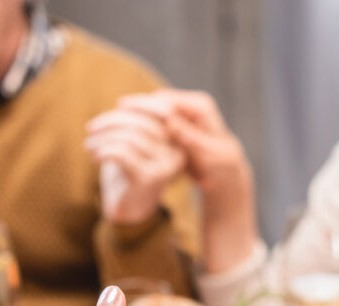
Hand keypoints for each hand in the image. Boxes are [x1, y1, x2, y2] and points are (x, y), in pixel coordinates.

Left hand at [84, 107, 185, 223]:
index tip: (119, 104)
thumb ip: (137, 125)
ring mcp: (163, 167)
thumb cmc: (129, 172)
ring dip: (103, 138)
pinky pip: (123, 154)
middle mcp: (176, 154)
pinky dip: (104, 150)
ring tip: (89, 145)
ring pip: (131, 138)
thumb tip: (124, 104)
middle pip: (144, 123)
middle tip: (91, 127)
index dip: (142, 104)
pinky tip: (95, 156)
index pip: (164, 112)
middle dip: (113, 120)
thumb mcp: (135, 145)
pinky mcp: (147, 179)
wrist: (128, 209)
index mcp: (177, 142)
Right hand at [117, 89, 251, 217]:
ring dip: (136, 113)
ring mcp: (185, 113)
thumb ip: (188, 136)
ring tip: (114, 118)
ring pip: (155, 109)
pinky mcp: (178, 122)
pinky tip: (126, 128)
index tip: (122, 106)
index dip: (144, 104)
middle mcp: (192, 105)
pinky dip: (142, 122)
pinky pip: (156, 118)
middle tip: (113, 110)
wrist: (225, 171)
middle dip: (135, 105)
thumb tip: (169, 120)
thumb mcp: (206, 153)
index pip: (167, 101)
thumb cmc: (219, 166)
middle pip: (158, 101)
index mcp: (200, 107)